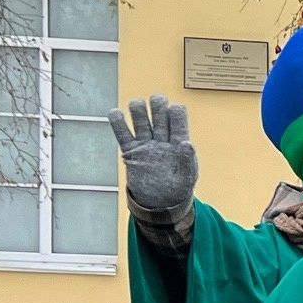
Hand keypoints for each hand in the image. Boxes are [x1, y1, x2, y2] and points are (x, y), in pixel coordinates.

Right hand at [107, 96, 197, 211]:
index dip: (176, 114)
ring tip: (137, 104)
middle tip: (157, 99)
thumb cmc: (178, 189)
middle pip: (159, 119)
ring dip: (139, 112)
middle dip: (158, 108)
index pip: (178, 124)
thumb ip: (187, 161)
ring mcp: (146, 145)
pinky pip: (123, 136)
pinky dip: (118, 124)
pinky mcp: (131, 152)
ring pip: (141, 124)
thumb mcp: (187, 178)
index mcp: (179, 144)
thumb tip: (187, 143)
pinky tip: (115, 112)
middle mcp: (162, 141)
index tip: (174, 108)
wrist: (159, 202)